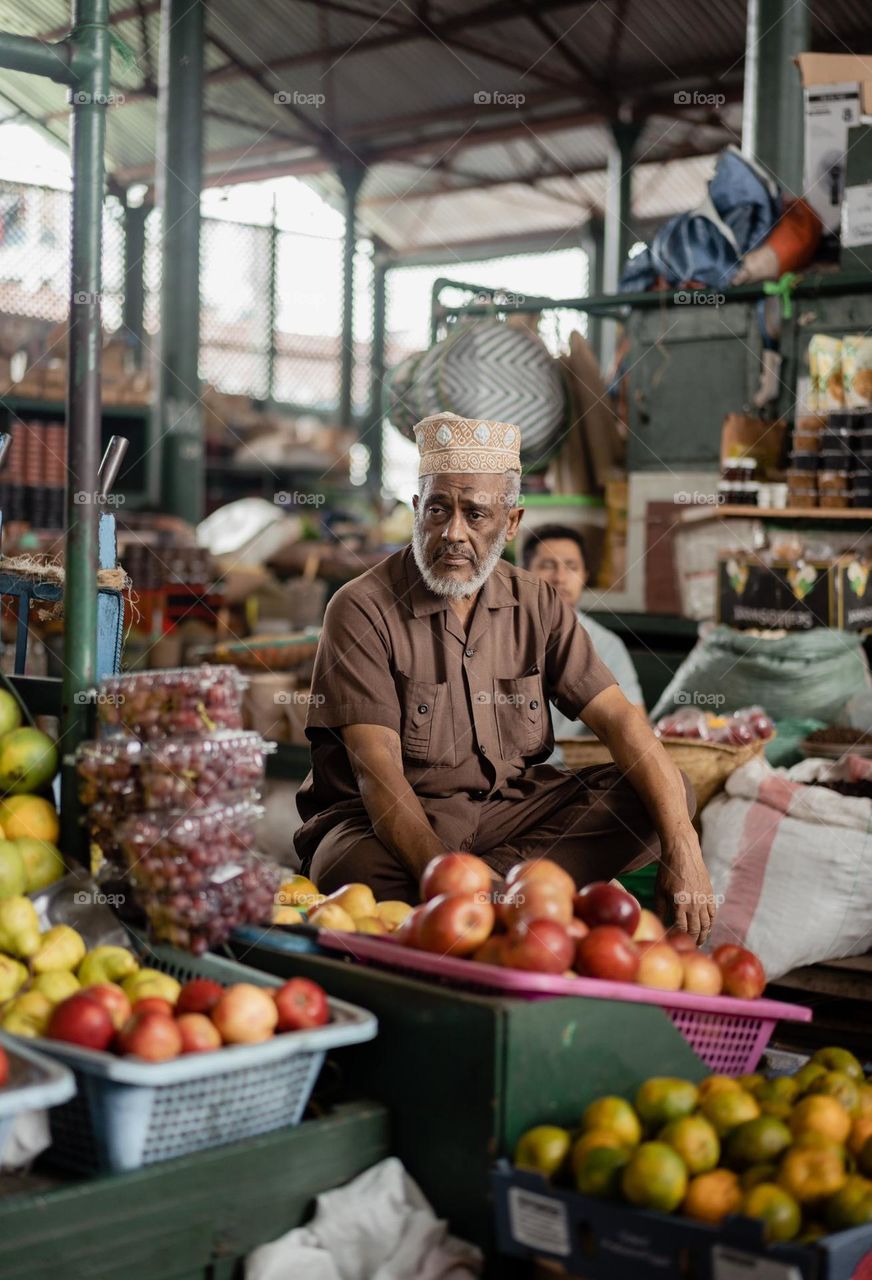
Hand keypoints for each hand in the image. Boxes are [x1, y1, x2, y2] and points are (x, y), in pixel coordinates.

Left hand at [654, 828, 715, 943]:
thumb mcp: (659, 890)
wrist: (683, 853)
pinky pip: (713, 913)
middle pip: (696, 929)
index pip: (682, 929)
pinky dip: (711, 923)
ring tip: (700, 942)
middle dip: (693, 941)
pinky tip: (707, 928)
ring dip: (704, 935)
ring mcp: (704, 899)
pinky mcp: (710, 894)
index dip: (680, 939)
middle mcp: (694, 904)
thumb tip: (661, 924)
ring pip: (707, 924)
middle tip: (690, 949)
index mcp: (680, 904)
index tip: (677, 945)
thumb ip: (661, 909)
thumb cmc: (667, 871)